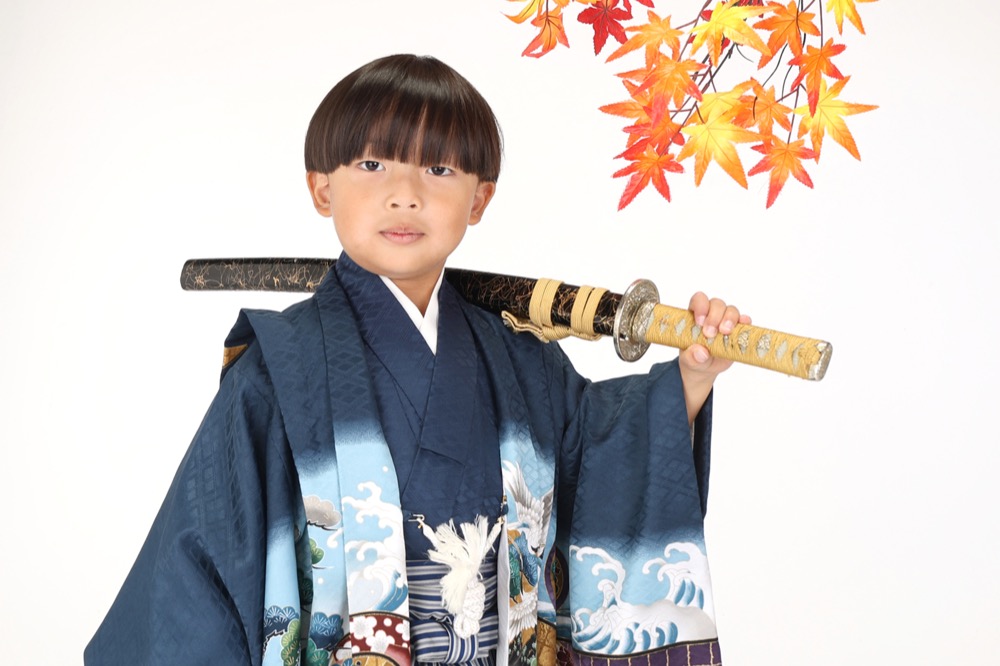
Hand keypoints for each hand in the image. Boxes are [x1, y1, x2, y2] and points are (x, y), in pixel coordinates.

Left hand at [678, 292, 750, 422]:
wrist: (702, 374)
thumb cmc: (692, 363)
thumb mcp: (688, 363)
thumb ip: (691, 357)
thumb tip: (698, 350)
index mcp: (693, 318)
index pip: (697, 300)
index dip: (700, 305)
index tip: (699, 320)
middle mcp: (709, 317)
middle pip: (717, 303)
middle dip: (716, 314)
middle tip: (710, 333)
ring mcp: (725, 324)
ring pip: (732, 310)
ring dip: (730, 318)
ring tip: (724, 333)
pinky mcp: (738, 334)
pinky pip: (745, 323)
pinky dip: (746, 324)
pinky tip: (744, 329)